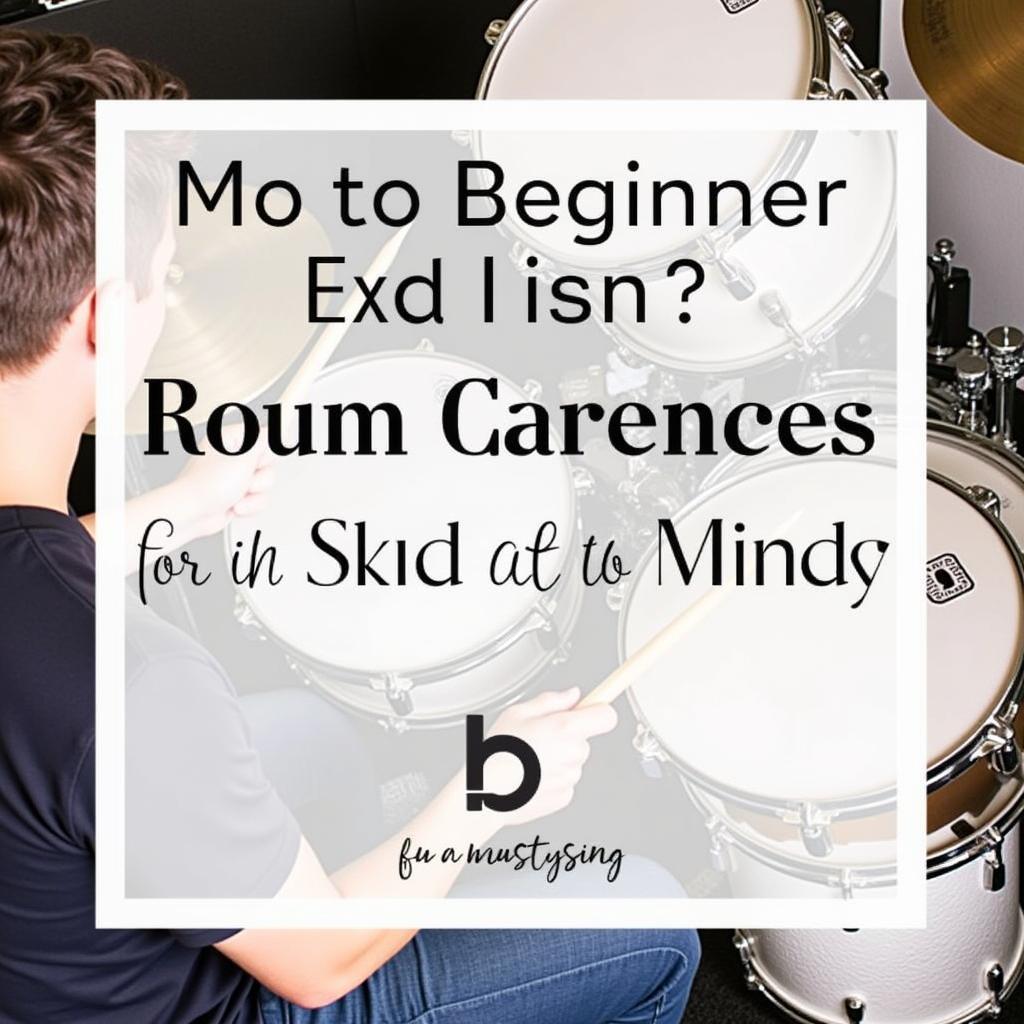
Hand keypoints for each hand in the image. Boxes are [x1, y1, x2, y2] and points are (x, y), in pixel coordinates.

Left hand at [166, 424, 274, 541]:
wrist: (193, 513)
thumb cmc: (206, 485)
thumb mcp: (243, 456)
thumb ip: (264, 441)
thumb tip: (275, 430)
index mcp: (230, 439)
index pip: (263, 437)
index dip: (264, 451)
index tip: (258, 460)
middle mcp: (233, 456)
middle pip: (268, 463)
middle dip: (259, 477)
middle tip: (244, 477)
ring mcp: (235, 476)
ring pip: (265, 483)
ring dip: (254, 493)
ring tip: (236, 493)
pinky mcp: (238, 494)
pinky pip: (259, 498)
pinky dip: (250, 504)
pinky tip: (235, 504)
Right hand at [481, 688, 616, 826]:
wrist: (486, 794)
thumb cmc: (497, 754)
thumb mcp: (517, 712)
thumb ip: (551, 701)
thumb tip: (572, 695)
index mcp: (565, 728)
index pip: (607, 716)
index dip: (598, 710)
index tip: (592, 708)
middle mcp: (573, 754)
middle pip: (585, 740)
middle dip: (567, 737)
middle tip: (540, 738)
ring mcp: (570, 778)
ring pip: (573, 761)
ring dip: (558, 758)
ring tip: (530, 759)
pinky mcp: (564, 797)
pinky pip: (565, 781)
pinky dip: (552, 778)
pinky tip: (531, 776)